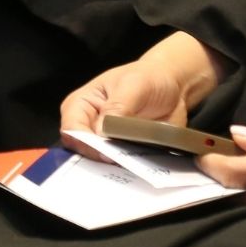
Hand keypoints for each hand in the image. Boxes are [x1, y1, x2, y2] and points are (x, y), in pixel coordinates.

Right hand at [59, 60, 190, 159]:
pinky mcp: (121, 152)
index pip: (72, 130)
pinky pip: (119, 167)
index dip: (86, 143)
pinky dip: (128, 168)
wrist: (173, 86)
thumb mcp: (134, 85)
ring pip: (99, 163)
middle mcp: (88, 125)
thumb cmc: (149, 77)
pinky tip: (141, 166)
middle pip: (82, 150)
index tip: (107, 152)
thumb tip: (102, 133)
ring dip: (115, 166)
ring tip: (134, 163)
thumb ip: (118, 107)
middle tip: (122, 160)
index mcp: (81, 104)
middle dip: (100, 158)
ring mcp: (105, 141)